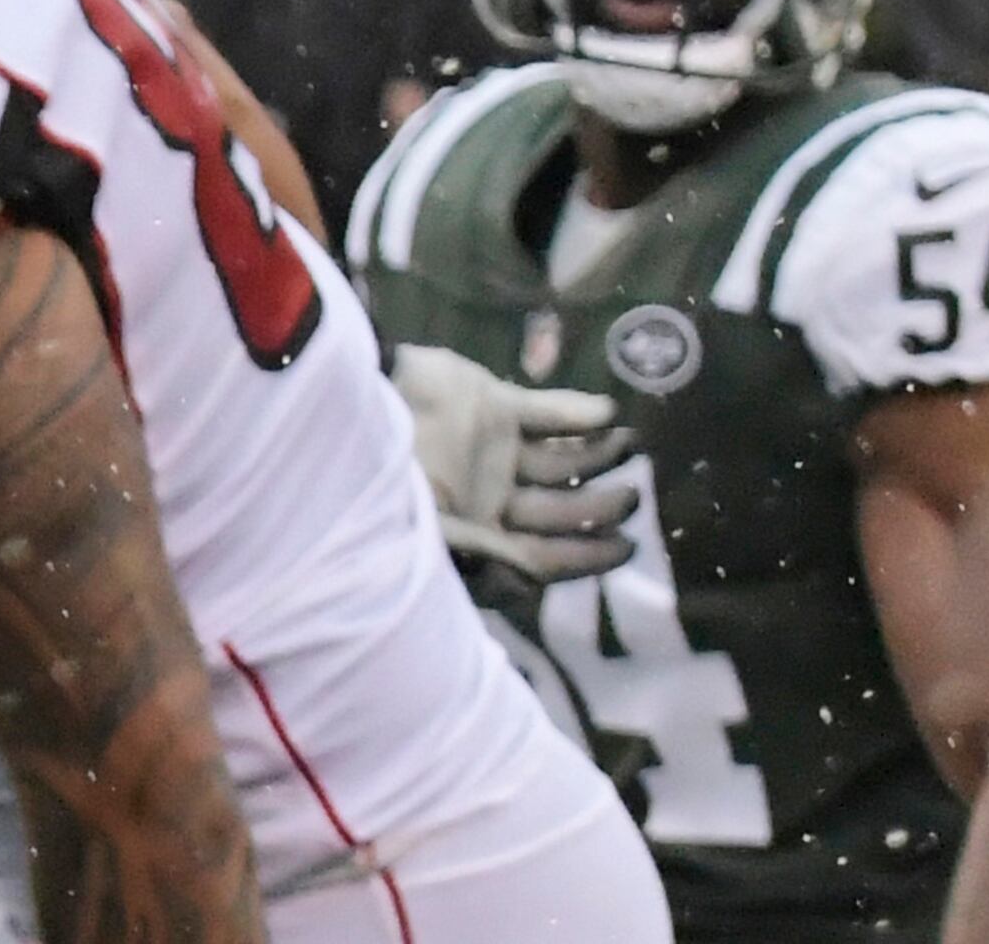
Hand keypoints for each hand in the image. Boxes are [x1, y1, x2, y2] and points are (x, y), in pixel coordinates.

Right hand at [391, 342, 640, 584]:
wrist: (354, 409)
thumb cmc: (386, 483)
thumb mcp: (432, 536)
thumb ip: (489, 559)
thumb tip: (537, 581)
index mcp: (479, 537)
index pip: (546, 554)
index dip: (588, 555)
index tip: (628, 548)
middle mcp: (493, 498)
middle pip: (560, 510)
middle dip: (600, 507)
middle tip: (634, 497)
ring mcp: (495, 452)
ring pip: (560, 462)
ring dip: (599, 456)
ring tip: (630, 446)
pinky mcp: (494, 406)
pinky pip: (548, 413)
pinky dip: (580, 414)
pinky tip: (608, 415)